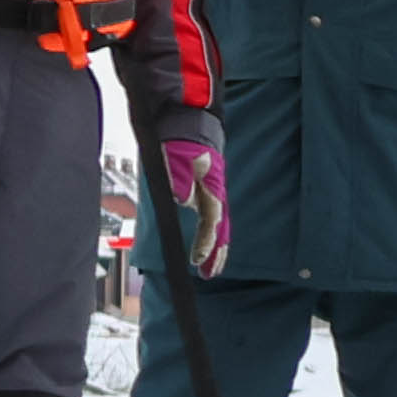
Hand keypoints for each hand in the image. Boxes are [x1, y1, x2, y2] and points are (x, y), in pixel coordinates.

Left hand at [158, 122, 232, 270]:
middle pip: (221, 229)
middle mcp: (214, 194)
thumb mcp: (175, 154)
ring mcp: (210, 194)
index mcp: (211, 188)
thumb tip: (182, 199)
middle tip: (208, 274)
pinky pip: (211, 220)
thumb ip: (177, 176)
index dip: (207, 243)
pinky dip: (212, 236)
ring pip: (218, 226)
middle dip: (216, 254)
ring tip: (210, 269)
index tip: (198, 261)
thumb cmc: (182, 138)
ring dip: (216, 248)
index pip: (212, 222)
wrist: (187, 122)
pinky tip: (207, 247)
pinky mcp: (203, 192)